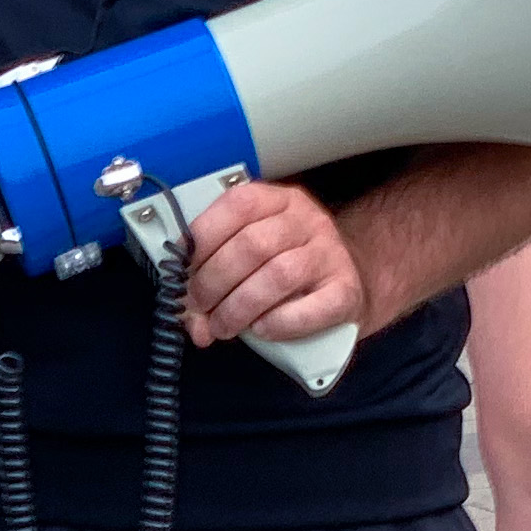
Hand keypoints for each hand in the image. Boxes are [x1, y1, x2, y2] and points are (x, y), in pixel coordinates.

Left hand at [182, 181, 363, 348]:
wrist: (347, 281)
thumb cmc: (287, 265)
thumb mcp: (252, 252)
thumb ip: (215, 274)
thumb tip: (191, 319)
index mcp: (279, 201)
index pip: (238, 204)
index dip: (203, 238)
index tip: (182, 269)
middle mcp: (308, 220)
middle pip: (253, 244)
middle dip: (214, 282)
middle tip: (199, 308)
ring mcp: (331, 254)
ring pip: (279, 275)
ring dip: (238, 308)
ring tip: (223, 326)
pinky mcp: (346, 291)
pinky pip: (310, 308)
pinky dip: (278, 323)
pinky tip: (260, 329)